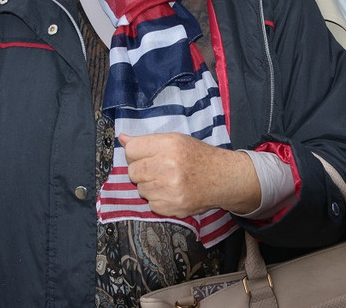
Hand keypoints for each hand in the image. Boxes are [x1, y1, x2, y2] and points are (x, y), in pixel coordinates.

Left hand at [118, 133, 260, 217]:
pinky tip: (172, 192)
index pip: (132, 149)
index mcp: (170, 144)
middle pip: (133, 171)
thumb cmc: (199, 157)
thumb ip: (148, 141)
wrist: (223, 178)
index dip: (136, 153)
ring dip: (150, 186)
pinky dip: (159, 199)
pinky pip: (150, 204)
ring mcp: (170, 188)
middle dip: (142, 171)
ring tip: (168, 180)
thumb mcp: (177, 140)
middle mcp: (169, 165)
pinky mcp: (172, 206)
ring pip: (140, 189)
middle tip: (158, 169)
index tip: (144, 155)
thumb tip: (122, 139)